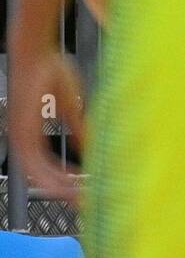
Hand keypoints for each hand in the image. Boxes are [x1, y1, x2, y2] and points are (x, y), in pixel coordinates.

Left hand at [7, 45, 84, 204]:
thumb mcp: (71, 105)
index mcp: (31, 135)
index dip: (66, 182)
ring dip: (64, 189)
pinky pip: (40, 164)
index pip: (47, 168)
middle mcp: (22, 139)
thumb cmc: (50, 71)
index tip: (85, 191)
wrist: (35, 53)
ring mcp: (20, 137)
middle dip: (66, 193)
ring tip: (85, 198)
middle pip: (43, 178)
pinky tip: (74, 183)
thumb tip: (90, 145)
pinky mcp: (24, 132)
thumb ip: (78, 127)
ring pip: (41, 176)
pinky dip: (58, 177)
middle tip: (87, 204)